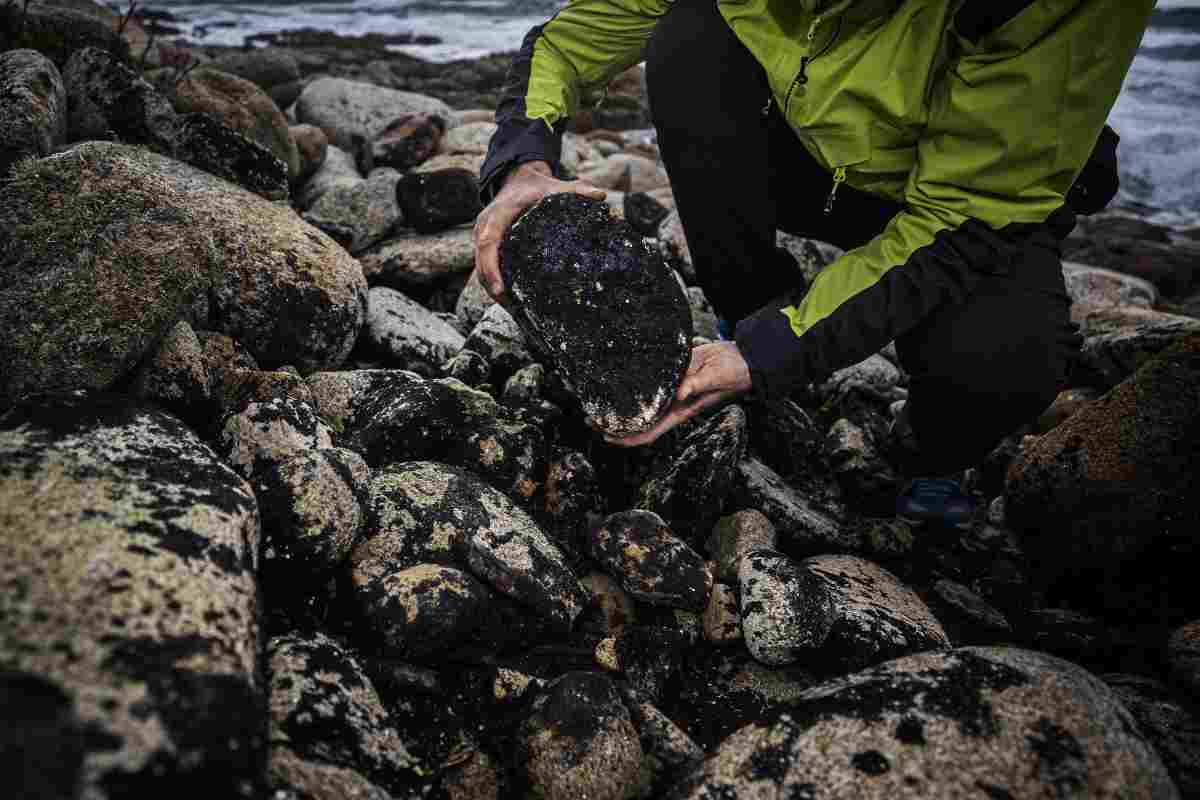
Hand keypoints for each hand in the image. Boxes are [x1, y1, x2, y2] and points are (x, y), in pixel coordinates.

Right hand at [472, 161, 605, 302]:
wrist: (518, 181)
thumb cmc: (537, 187)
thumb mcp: (555, 186)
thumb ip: (576, 190)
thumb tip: (600, 194)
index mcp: (499, 212)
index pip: (489, 241)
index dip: (491, 267)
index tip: (501, 289)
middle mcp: (485, 225)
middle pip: (480, 260)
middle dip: (492, 286)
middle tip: (510, 308)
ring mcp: (482, 236)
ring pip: (479, 267)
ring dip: (492, 289)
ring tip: (512, 310)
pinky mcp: (486, 246)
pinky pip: (484, 267)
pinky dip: (494, 284)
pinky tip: (510, 301)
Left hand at [606, 342, 752, 446]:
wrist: (745, 356)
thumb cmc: (735, 372)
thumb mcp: (717, 378)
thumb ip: (698, 385)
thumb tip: (680, 393)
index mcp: (683, 410)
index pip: (651, 431)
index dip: (629, 438)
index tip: (606, 437)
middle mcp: (675, 402)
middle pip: (641, 418)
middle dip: (616, 422)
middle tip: (589, 417)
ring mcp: (674, 387)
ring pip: (643, 400)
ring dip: (622, 401)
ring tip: (597, 398)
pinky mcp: (676, 372)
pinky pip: (652, 381)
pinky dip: (636, 381)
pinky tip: (620, 374)